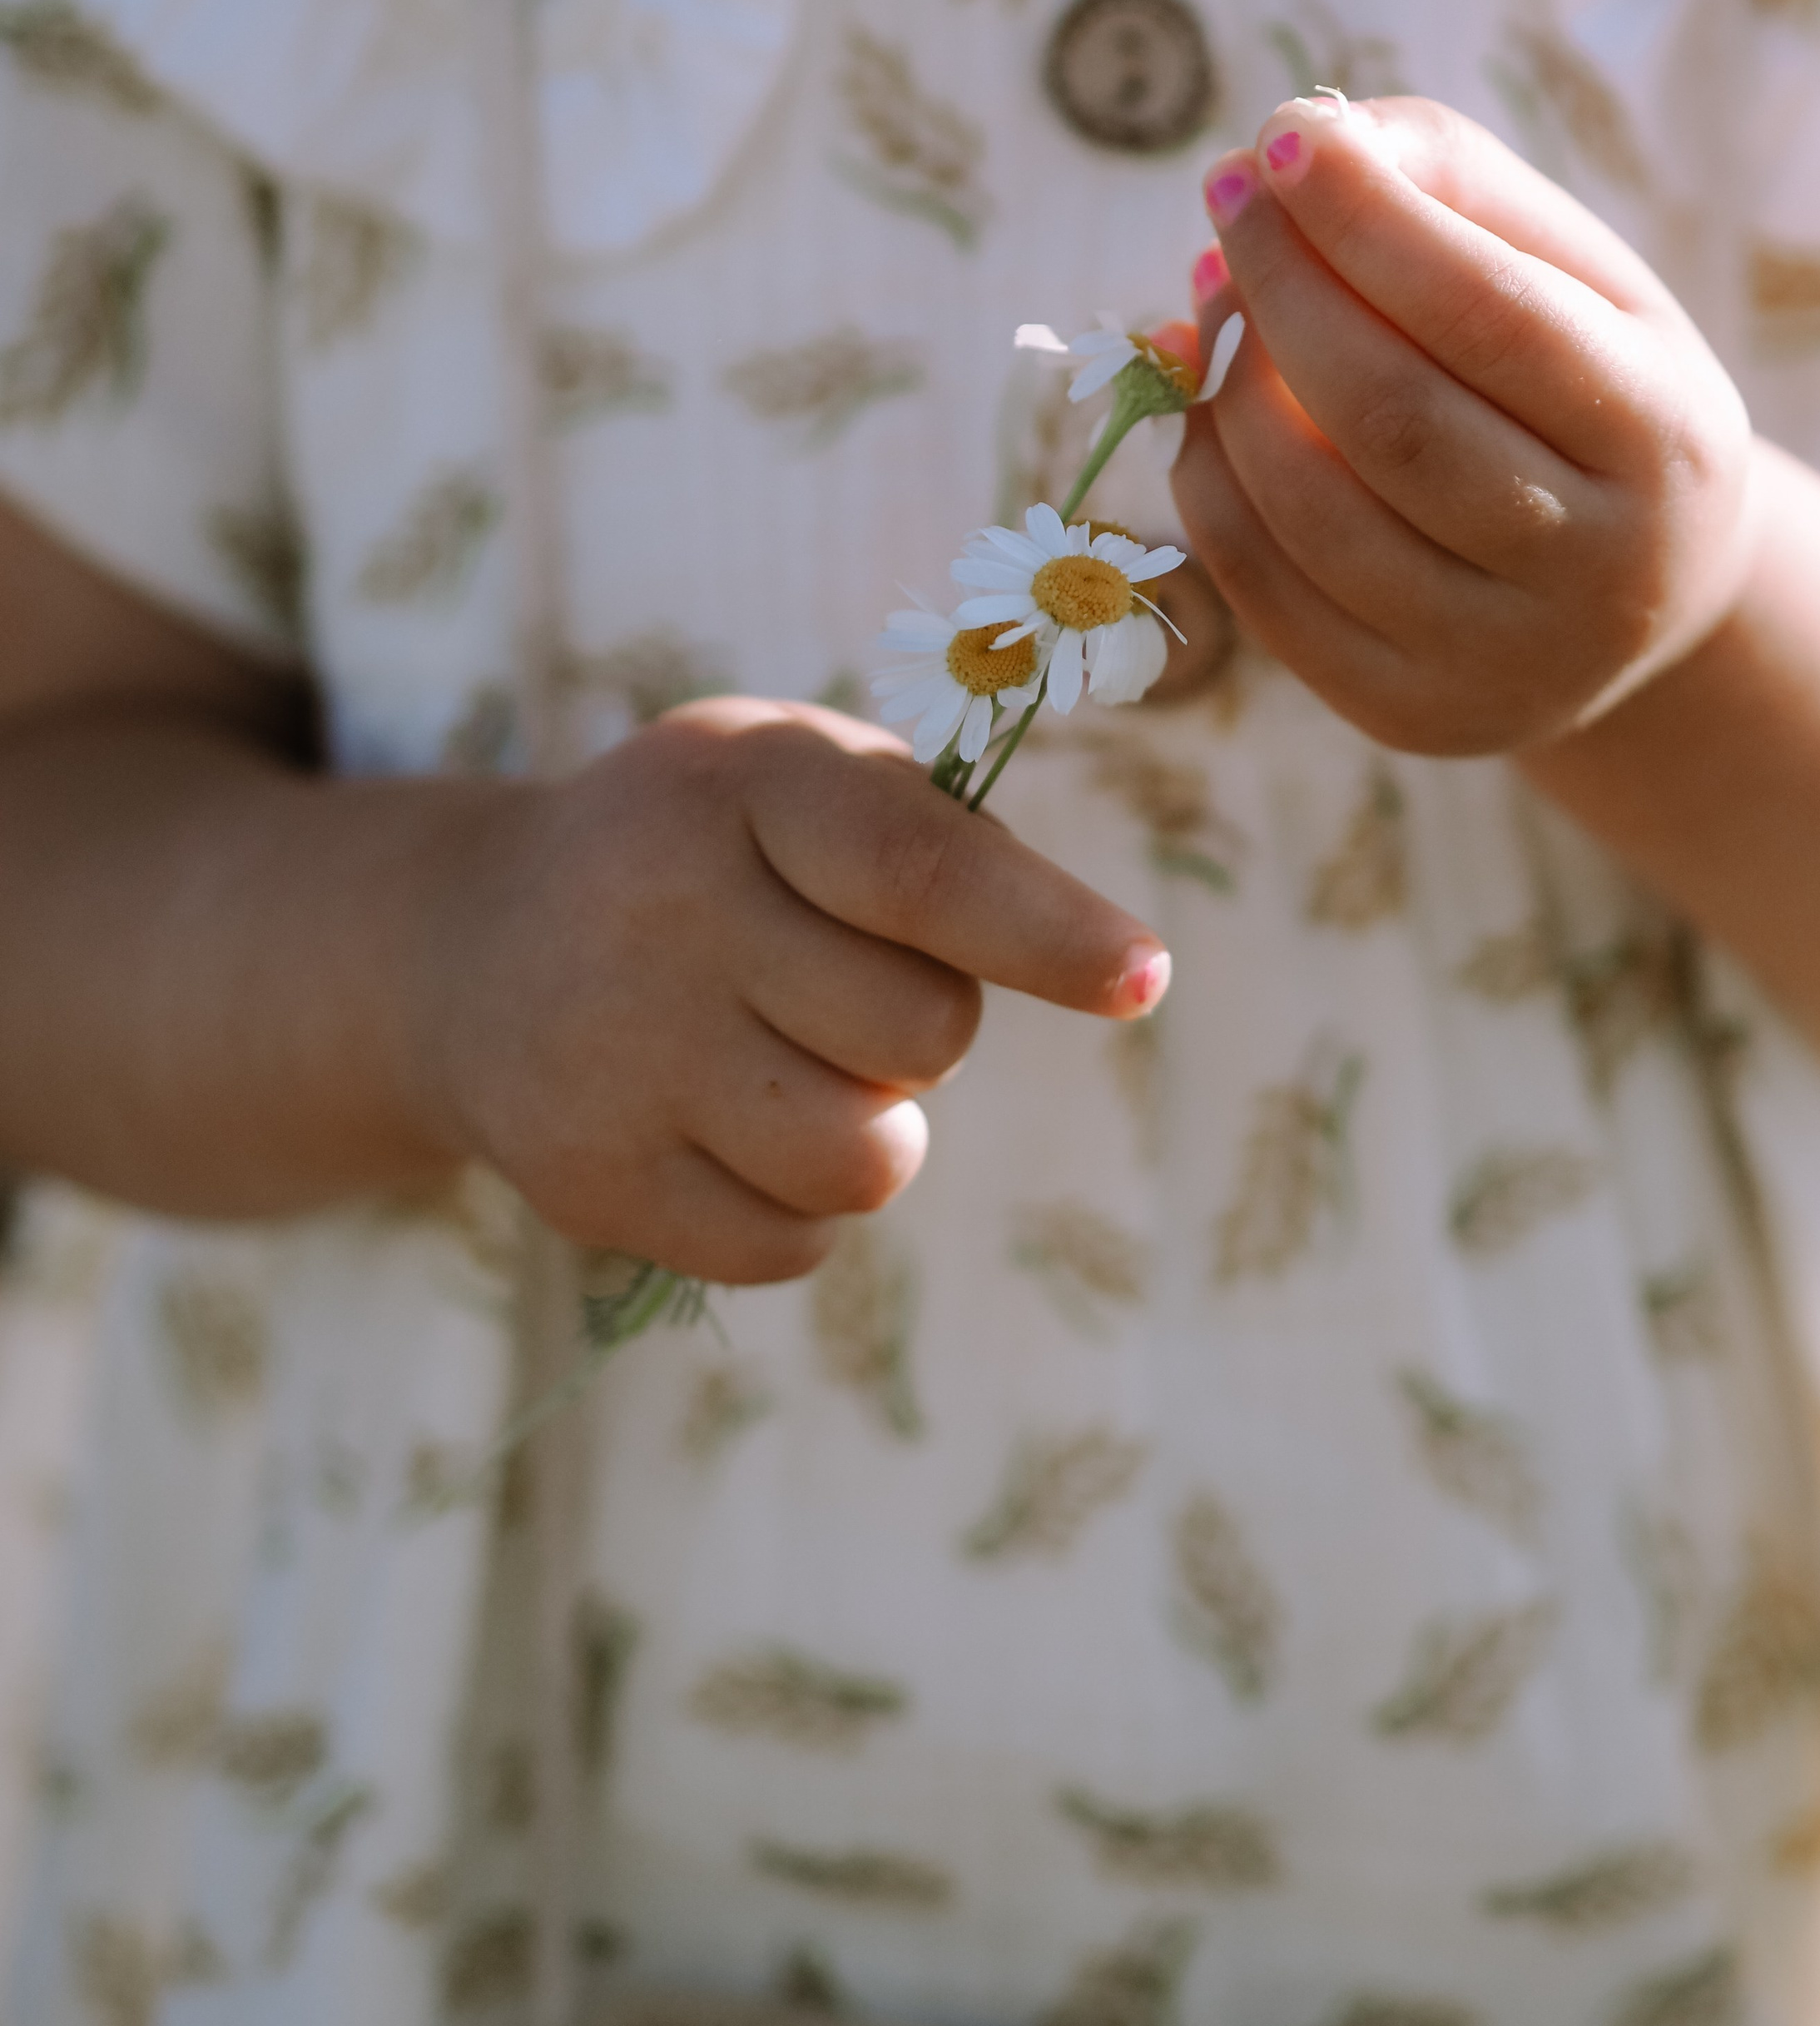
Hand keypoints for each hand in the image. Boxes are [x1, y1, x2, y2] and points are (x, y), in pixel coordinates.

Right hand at [405, 700, 1167, 1283]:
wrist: (471, 947)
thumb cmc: (710, 852)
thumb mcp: (798, 778)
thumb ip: (937, 835)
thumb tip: (1090, 950)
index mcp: (744, 782)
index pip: (918, 872)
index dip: (1047, 931)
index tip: (1143, 978)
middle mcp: (665, 910)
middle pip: (923, 1035)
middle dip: (926, 1028)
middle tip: (840, 984)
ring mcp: (617, 1056)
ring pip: (867, 1162)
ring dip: (874, 1128)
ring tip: (793, 1062)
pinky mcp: (591, 1183)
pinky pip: (791, 1247)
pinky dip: (798, 1204)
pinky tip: (729, 1126)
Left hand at [1172, 93, 1755, 756]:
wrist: (1640, 596)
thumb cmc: (1590, 389)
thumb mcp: (1581, 279)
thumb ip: (1462, 187)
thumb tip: (1310, 137)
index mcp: (1663, 437)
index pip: (1493, 314)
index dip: (1371, 220)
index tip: (1283, 136)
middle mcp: (1596, 569)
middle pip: (1391, 417)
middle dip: (1282, 288)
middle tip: (1227, 195)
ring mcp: (1498, 663)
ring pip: (1309, 510)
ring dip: (1227, 382)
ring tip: (1215, 295)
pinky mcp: (1405, 714)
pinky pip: (1260, 586)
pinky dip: (1208, 475)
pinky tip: (1210, 401)